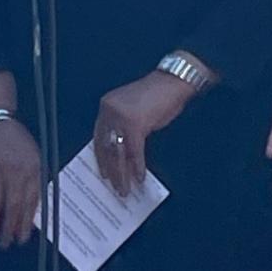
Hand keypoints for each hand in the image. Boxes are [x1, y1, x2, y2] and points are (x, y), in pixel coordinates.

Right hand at [0, 119, 40, 249]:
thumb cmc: (17, 138)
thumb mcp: (34, 156)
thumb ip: (35, 180)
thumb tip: (31, 209)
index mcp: (32, 170)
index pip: (30, 203)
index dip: (25, 223)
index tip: (20, 238)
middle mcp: (15, 172)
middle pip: (12, 207)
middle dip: (7, 229)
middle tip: (3, 245)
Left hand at [93, 71, 194, 196]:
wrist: (173, 82)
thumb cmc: (156, 96)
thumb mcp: (133, 111)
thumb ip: (123, 127)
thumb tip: (121, 154)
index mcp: (106, 106)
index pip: (98, 137)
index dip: (101, 157)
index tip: (103, 173)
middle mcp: (109, 110)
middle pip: (105, 146)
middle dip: (111, 170)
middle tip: (115, 187)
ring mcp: (120, 116)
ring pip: (117, 152)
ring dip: (122, 173)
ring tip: (125, 189)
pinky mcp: (135, 123)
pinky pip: (134, 151)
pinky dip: (137, 166)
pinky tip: (139, 178)